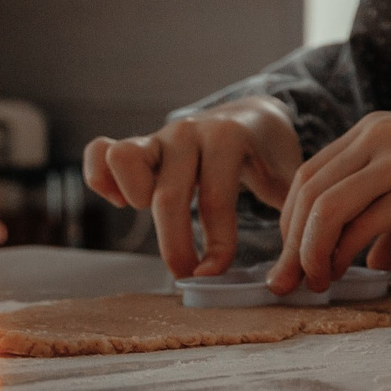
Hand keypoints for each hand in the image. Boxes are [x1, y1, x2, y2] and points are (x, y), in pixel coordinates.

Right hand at [84, 99, 300, 278]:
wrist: (252, 115)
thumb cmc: (268, 157)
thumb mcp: (288, 177)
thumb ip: (289, 211)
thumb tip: (292, 265)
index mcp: (228, 139)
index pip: (216, 201)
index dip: (216, 247)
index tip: (216, 274)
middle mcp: (189, 133)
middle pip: (167, 196)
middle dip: (174, 247)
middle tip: (185, 274)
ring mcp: (157, 136)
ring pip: (123, 158)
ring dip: (134, 197)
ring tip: (154, 214)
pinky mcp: (135, 143)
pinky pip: (98, 153)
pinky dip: (101, 181)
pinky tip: (125, 202)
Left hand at [270, 102, 390, 293]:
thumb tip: (372, 265)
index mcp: (371, 132)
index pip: (308, 176)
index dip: (289, 222)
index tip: (290, 259)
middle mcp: (375, 138)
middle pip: (306, 192)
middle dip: (287, 243)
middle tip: (285, 283)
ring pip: (324, 208)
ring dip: (307, 252)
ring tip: (312, 284)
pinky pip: (363, 222)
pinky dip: (341, 253)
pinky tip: (343, 274)